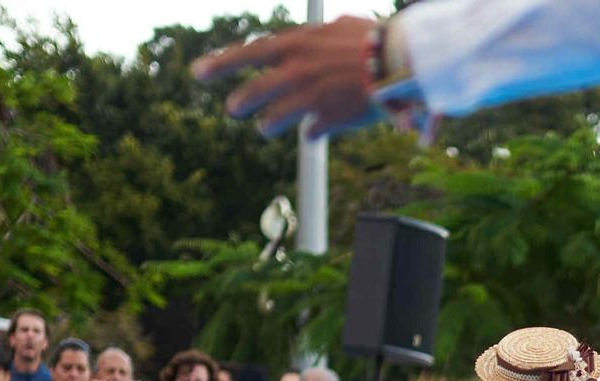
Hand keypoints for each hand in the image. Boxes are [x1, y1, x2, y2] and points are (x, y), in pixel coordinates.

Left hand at [194, 16, 382, 138]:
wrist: (401, 62)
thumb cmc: (374, 40)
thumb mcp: (337, 27)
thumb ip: (315, 36)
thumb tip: (310, 37)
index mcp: (295, 45)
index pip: (247, 54)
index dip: (221, 64)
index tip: (198, 73)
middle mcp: (296, 72)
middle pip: (254, 92)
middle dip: (240, 103)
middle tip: (233, 110)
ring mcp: (312, 98)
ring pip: (275, 119)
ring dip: (268, 125)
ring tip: (265, 128)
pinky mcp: (331, 119)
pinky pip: (311, 133)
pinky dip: (311, 133)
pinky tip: (313, 133)